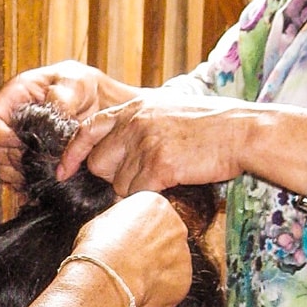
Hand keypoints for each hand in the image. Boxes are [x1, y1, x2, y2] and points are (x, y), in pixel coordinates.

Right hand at [0, 62, 115, 189]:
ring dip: (20, 174)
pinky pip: (19, 179)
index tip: (19, 141)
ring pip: (4, 168)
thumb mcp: (76, 82)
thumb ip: (63, 96)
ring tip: (44, 171)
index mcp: (14, 98)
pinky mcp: (29, 159)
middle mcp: (11, 122)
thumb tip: (51, 115)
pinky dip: (28, 184)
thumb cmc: (82, 86)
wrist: (98, 104)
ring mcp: (18, 142)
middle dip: (13, 159)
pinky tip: (45, 182)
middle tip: (38, 159)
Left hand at [63, 95, 250, 194]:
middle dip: (113, 177)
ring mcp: (145, 143)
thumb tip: (115, 150)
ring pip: (119, 184)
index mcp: (132, 109)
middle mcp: (133, 123)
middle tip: (142, 175)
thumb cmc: (210, 126)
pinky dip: (151, 196)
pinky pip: (138, 193)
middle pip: (99, 164)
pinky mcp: (159, 164)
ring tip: (166, 174)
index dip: (72, 154)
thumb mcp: (166, 112)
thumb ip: (137, 126)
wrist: (242, 131)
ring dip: (137, 188)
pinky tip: (172, 183)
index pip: (86, 130)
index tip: (63, 171)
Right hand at [72, 192, 192, 306]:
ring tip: (133, 276)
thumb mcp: (104, 220)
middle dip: (152, 248)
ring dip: (157, 268)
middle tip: (131, 259)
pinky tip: (141, 288)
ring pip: (172, 261)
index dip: (137, 230)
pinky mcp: (184, 279)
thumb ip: (123, 221)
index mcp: (156, 204)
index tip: (127, 239)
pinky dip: (160, 288)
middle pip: (167, 236)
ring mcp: (183, 253)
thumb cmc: (99, 248)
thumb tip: (122, 227)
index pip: (152, 214)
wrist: (105, 277)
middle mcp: (176, 225)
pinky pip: (173, 283)